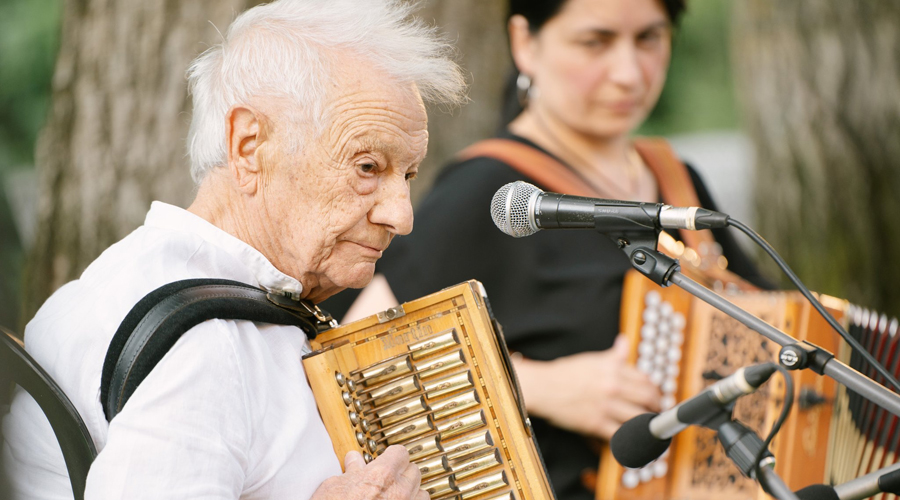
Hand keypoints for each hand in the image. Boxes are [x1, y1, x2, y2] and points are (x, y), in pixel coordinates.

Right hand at [311, 446, 428, 499]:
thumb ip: (350, 472)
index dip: (392, 456)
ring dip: (412, 493)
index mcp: (382, 475)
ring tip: (396, 497)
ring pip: (422, 493)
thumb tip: (353, 463)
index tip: (386, 460)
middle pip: (414, 471)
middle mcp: (399, 491)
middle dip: (402, 473)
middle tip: (388, 479)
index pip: (400, 453)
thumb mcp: (333, 488)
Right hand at [514, 336, 660, 439]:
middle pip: (648, 398)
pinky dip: (631, 438)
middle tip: (657, 410)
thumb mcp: (591, 359)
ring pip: (639, 418)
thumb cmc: (565, 373)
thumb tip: (624, 342)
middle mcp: (612, 386)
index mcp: (613, 369)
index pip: (645, 379)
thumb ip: (613, 354)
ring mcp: (605, 406)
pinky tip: (634, 438)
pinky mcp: (596, 423)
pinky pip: (621, 434)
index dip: (654, 388)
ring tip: (650, 426)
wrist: (543, 387)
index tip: (655, 394)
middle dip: (657, 406)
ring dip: (649, 424)